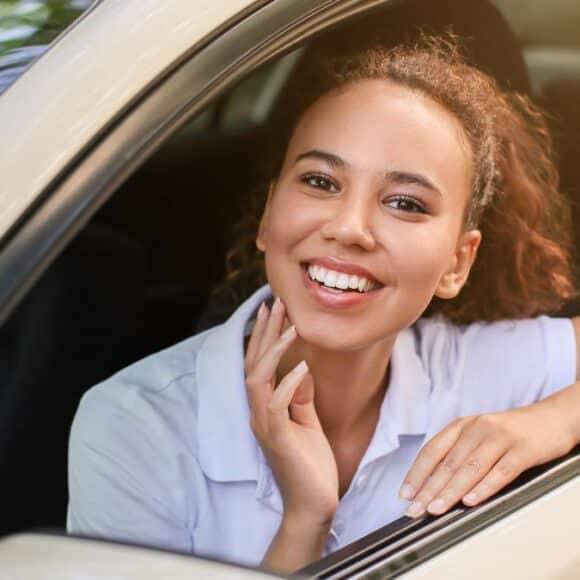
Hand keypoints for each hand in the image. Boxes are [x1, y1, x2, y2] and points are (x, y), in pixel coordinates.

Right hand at [245, 296, 338, 524]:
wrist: (314, 504)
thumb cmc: (311, 463)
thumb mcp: (307, 421)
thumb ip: (300, 396)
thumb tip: (302, 367)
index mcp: (265, 407)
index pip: (259, 364)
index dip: (264, 336)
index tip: (275, 310)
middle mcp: (259, 412)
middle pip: (254, 363)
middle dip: (265, 332)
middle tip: (276, 303)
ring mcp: (265, 425)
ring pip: (258, 379)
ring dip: (274, 351)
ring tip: (291, 326)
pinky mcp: (278, 438)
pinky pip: (276, 404)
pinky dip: (288, 383)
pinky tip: (302, 367)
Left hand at [399, 400, 575, 517]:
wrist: (551, 418)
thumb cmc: (510, 432)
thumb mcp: (478, 435)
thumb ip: (459, 454)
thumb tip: (433, 485)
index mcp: (462, 426)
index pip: (432, 450)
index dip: (416, 473)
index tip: (405, 494)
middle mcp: (477, 429)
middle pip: (448, 463)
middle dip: (428, 489)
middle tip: (415, 509)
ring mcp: (500, 438)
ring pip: (470, 468)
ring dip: (450, 491)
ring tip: (435, 509)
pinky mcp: (523, 450)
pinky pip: (501, 471)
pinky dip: (484, 487)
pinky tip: (470, 500)